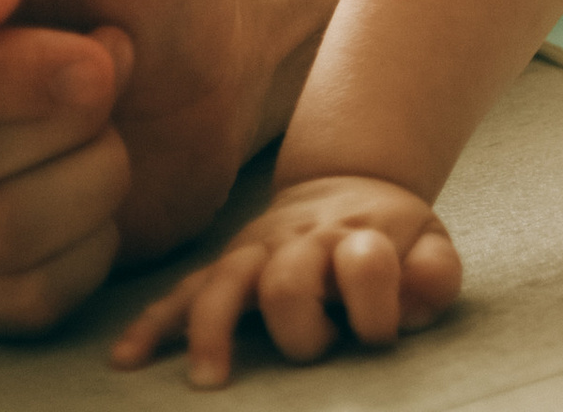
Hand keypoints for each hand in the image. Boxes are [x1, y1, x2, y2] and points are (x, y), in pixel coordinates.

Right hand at [109, 176, 460, 386]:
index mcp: (358, 233)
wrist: (351, 183)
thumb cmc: (391, 236)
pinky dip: (154, 323)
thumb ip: (435, 274)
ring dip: (213, 329)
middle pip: (288, 280)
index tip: (383, 331)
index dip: (378, 302)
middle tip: (313, 350)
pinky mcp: (228, 264)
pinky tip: (127, 358)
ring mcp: (258, 250)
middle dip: (300, 324)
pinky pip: (182, 291)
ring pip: (224, 281)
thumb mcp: (430, 245)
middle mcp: (301, 240)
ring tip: (209, 380)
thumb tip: (415, 298)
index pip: (365, 261)